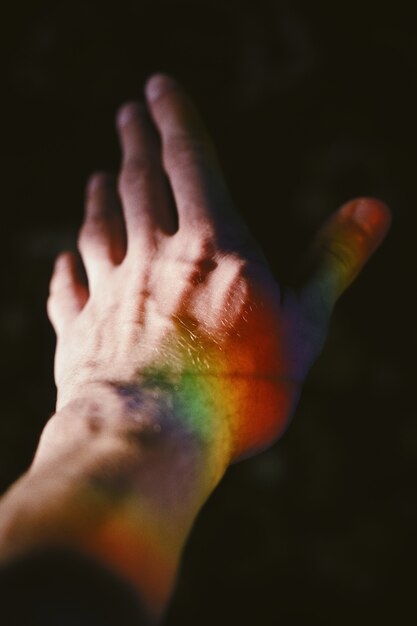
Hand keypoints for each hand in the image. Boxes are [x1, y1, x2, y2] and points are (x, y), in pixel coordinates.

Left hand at [46, 74, 390, 469]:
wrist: (151, 439)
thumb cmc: (238, 390)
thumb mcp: (304, 325)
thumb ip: (331, 262)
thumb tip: (375, 207)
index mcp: (211, 248)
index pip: (190, 162)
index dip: (175, 119)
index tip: (157, 87)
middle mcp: (152, 257)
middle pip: (138, 184)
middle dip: (133, 143)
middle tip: (126, 114)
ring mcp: (110, 293)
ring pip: (99, 229)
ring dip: (98, 200)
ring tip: (97, 179)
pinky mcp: (79, 333)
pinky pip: (67, 290)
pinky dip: (66, 271)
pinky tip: (64, 262)